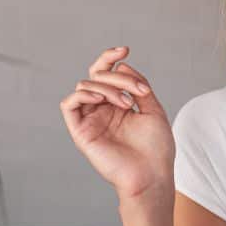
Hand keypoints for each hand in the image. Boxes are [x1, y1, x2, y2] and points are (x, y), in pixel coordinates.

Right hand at [60, 46, 175, 199]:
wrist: (152, 175)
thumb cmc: (156, 149)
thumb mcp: (153, 109)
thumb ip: (138, 85)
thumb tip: (121, 66)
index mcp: (118, 104)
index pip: (106, 73)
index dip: (110, 58)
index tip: (125, 50)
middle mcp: (102, 110)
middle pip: (96, 76)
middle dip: (116, 75)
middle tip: (137, 90)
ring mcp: (91, 120)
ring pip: (85, 86)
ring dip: (107, 87)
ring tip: (126, 103)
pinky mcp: (81, 132)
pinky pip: (69, 105)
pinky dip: (83, 95)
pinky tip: (101, 99)